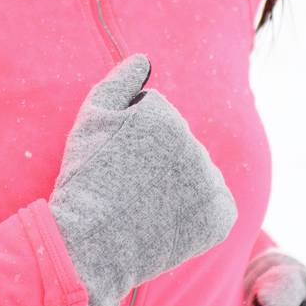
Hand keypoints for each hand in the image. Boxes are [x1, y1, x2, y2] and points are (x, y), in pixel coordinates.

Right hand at [48, 53, 237, 305]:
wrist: (90, 245)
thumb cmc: (85, 179)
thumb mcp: (91, 119)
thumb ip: (119, 81)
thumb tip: (145, 60)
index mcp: (164, 116)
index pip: (155, 112)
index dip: (130, 136)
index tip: (115, 159)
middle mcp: (194, 145)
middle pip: (178, 142)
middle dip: (157, 158)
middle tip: (127, 185)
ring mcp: (209, 182)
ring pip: (196, 171)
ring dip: (177, 184)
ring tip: (145, 206)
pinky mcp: (220, 217)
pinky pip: (215, 203)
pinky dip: (199, 212)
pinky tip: (171, 221)